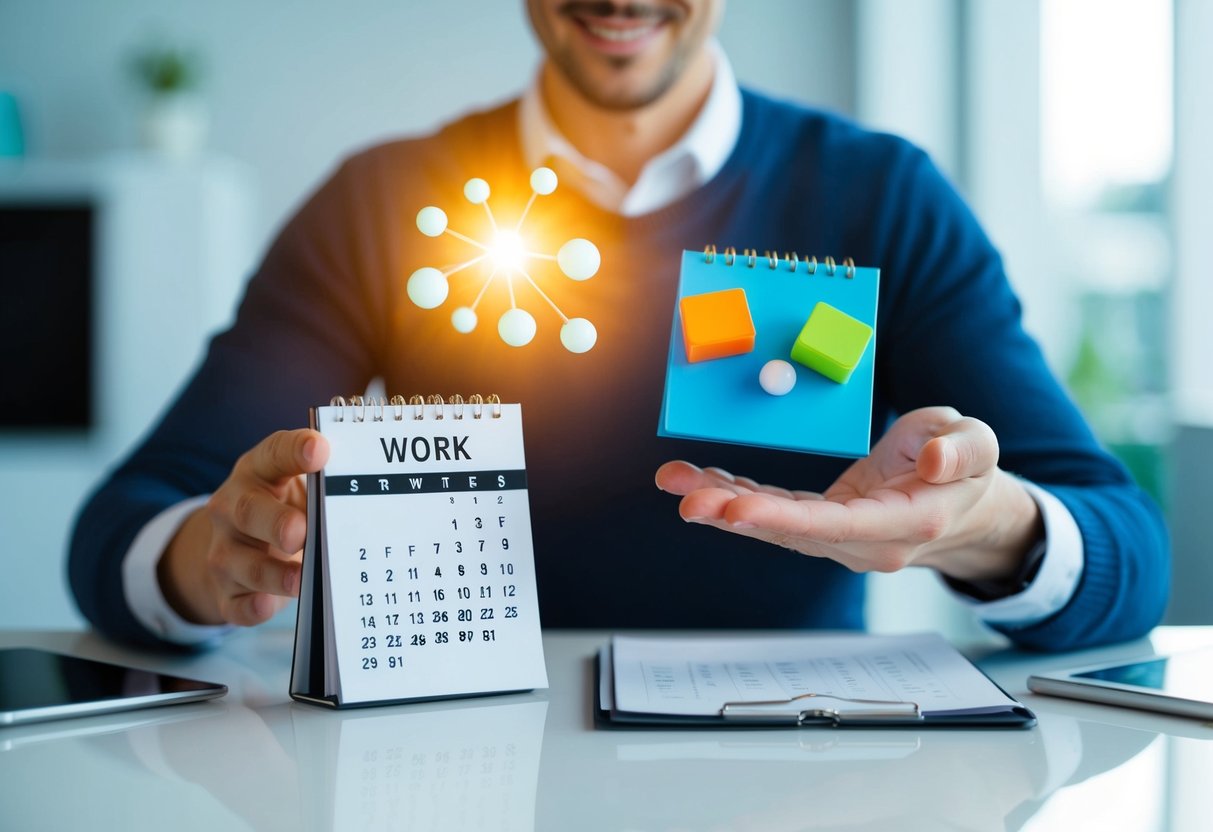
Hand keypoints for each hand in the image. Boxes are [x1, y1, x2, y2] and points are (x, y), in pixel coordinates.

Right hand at [159, 429, 329, 625]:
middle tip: (300, 531)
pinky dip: (251, 606)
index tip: (320, 449)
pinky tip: (267, 604)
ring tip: (301, 579)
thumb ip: (325, 487)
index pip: (273, 454)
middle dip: (276, 522)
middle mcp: (233, 508)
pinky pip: (235, 603)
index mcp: (257, 473)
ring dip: (272, 573)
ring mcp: (225, 551)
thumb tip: (370, 496)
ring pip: (241, 563)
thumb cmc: (284, 509)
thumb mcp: (300, 488)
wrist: (237, 547)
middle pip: (249, 511)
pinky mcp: (226, 592)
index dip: (295, 450)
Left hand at [655, 407, 1041, 581]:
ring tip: (676, 481)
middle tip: (687, 500)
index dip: (784, 520)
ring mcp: (840, 538)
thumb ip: (962, 450)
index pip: (838, 526)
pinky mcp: (822, 524)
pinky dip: (736, 494)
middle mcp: (866, 543)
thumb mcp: (981, 445)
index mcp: (907, 522)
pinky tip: (700, 479)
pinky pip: (775, 512)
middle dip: (736, 515)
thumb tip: (932, 459)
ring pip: (775, 525)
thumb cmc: (969, 470)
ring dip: (723, 503)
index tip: (738, 510)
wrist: (964, 506)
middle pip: (792, 533)